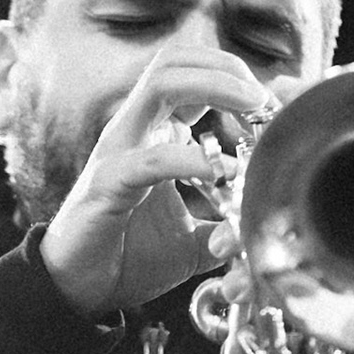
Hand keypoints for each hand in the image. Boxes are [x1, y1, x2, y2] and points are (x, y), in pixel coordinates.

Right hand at [41, 46, 275, 318]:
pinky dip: (189, 158)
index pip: (190, 72)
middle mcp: (135, 130)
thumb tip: (263, 225)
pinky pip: (150, 158)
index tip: (272, 107)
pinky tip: (218, 172)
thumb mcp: (196, 240)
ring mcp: (119, 151)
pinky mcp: (107, 183)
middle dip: (227, 68)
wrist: (81, 292)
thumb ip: (228, 226)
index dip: (234, 77)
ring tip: (252, 109)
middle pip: (175, 61)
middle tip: (265, 98)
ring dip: (214, 87)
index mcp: (156, 133)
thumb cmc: (130, 257)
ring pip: (161, 85)